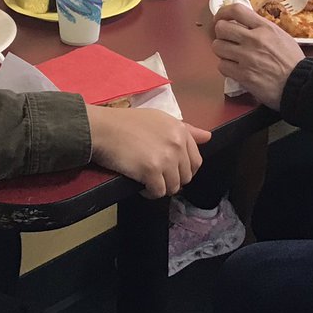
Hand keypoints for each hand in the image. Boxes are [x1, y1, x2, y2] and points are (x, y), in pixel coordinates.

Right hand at [86, 106, 211, 198]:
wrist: (103, 128)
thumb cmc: (127, 122)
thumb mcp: (160, 119)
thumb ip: (186, 130)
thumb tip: (208, 137)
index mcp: (181, 130)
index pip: (196, 160)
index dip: (183, 169)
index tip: (169, 170)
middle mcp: (177, 143)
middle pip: (186, 176)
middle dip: (172, 179)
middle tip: (155, 175)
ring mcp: (165, 158)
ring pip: (173, 186)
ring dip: (161, 187)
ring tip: (147, 180)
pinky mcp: (151, 171)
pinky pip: (158, 192)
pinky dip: (150, 193)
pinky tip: (141, 185)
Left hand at [212, 3, 304, 109]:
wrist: (299, 84)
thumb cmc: (293, 61)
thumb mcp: (281, 36)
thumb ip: (262, 28)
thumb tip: (244, 25)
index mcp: (265, 27)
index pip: (236, 10)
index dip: (222, 12)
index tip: (220, 18)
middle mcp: (254, 39)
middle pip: (221, 28)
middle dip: (221, 34)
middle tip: (226, 40)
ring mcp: (247, 57)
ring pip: (218, 47)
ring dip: (222, 51)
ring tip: (231, 56)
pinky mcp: (243, 75)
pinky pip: (222, 66)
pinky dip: (226, 67)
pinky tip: (235, 68)